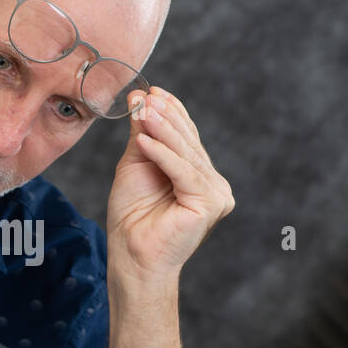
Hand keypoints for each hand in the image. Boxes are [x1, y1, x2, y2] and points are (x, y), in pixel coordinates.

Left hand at [107, 86, 233, 286]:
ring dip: (163, 130)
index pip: (187, 137)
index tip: (152, 91)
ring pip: (187, 155)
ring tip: (142, 111)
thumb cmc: (132, 217)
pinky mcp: (210, 204)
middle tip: (146, 97)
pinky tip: (143, 140)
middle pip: (188, 143)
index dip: (172, 112)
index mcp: (199, 175)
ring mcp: (216, 195)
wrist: (131, 256)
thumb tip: (140, 97)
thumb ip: (142, 133)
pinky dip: (163, 155)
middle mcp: (213, 184)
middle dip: (166, 117)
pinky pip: (184, 172)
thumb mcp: (135, 164)